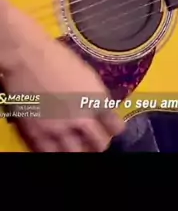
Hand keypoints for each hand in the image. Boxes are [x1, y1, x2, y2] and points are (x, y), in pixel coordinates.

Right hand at [0, 0, 124, 151]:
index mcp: (97, 101)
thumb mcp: (88, 76)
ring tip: (78, 144)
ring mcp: (60, 128)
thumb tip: (101, 108)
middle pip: (100, 144)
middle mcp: (82, 118)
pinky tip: (58, 145)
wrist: (28, 57)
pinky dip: (58, 151)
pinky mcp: (38, 134)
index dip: (115, 129)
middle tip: (95, 139)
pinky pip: (52, 153)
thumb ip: (96, 96)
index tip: (111, 128)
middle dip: (99, 142)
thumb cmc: (58, 58)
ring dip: (80, 149)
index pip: (116, 128)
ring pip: (77, 153)